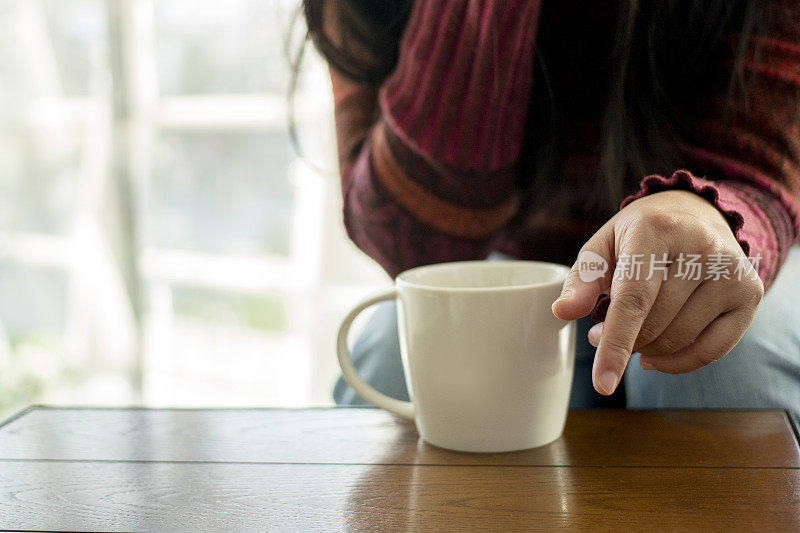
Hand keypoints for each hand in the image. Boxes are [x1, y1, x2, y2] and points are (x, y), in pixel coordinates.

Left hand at [551, 190, 763, 395]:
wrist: (694, 214)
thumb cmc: (638, 236)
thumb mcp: (602, 247)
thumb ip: (581, 279)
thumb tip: (563, 312)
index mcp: (657, 229)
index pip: (634, 299)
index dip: (615, 344)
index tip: (602, 383)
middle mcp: (702, 247)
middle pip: (655, 324)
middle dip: (622, 340)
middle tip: (601, 329)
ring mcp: (732, 271)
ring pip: (679, 339)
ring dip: (645, 349)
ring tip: (629, 332)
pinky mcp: (750, 293)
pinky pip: (712, 350)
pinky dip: (678, 362)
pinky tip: (653, 356)